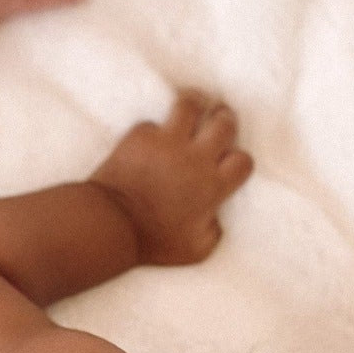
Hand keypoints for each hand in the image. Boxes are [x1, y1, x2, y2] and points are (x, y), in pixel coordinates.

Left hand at [88, 90, 253, 265]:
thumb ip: (214, 230)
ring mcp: (167, 143)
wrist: (110, 225)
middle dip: (225, 119)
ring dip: (195, 103)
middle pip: (224, 123)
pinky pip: (151, 122)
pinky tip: (151, 135)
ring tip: (195, 103)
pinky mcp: (139, 137)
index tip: (228, 163)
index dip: (239, 161)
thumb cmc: (153, 241)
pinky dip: (153, 129)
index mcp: (213, 186)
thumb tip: (216, 218)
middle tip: (220, 120)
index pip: (243, 160)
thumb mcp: (196, 249)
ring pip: (190, 105)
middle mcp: (195, 159)